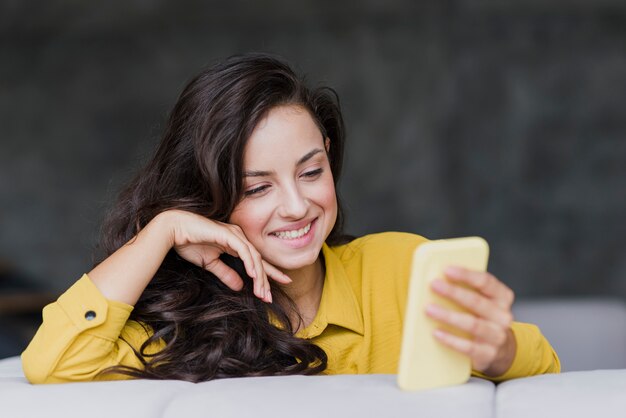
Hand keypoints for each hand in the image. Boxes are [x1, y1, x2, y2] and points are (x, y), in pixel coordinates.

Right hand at [163, 210, 290, 302]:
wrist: (173, 230)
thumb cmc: (189, 243)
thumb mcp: (210, 264)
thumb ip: (226, 274)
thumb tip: (239, 287)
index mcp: (235, 243)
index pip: (257, 260)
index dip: (270, 272)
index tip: (283, 283)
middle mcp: (238, 237)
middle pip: (258, 260)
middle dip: (266, 280)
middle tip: (269, 297)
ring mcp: (234, 234)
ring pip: (254, 257)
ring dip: (259, 276)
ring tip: (262, 293)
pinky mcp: (228, 234)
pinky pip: (243, 250)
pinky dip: (250, 263)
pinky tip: (254, 275)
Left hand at [424, 266, 515, 375]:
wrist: (497, 349)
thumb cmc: (479, 317)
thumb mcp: (478, 301)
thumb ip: (463, 290)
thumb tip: (436, 281)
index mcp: (501, 297)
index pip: (486, 282)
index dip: (466, 275)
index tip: (446, 270)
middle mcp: (503, 316)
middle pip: (477, 302)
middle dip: (454, 292)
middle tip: (434, 285)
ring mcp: (498, 336)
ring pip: (473, 324)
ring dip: (449, 316)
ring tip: (429, 309)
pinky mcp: (489, 354)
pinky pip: (469, 347)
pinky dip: (451, 339)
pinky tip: (436, 332)